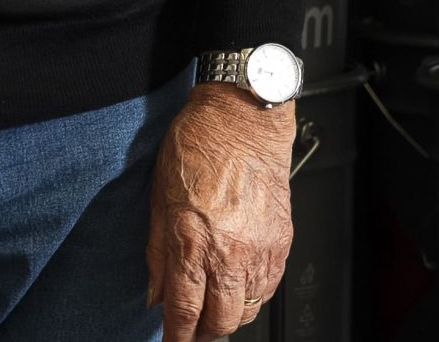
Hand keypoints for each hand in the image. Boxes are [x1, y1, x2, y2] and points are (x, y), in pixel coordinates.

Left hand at [148, 84, 295, 341]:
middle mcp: (230, 251)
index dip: (176, 337)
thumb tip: (156, 293)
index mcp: (193, 239)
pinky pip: (268, 289)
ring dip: (228, 316)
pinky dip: (252, 297)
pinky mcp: (282, 242)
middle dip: (203, 333)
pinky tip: (238, 288)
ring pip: (247, 310)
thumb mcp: (160, 197)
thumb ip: (157, 253)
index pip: (184, 310)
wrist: (244, 117)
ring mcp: (260, 249)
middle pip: (221, 321)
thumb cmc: (199, 144)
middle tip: (191, 329)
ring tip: (214, 307)